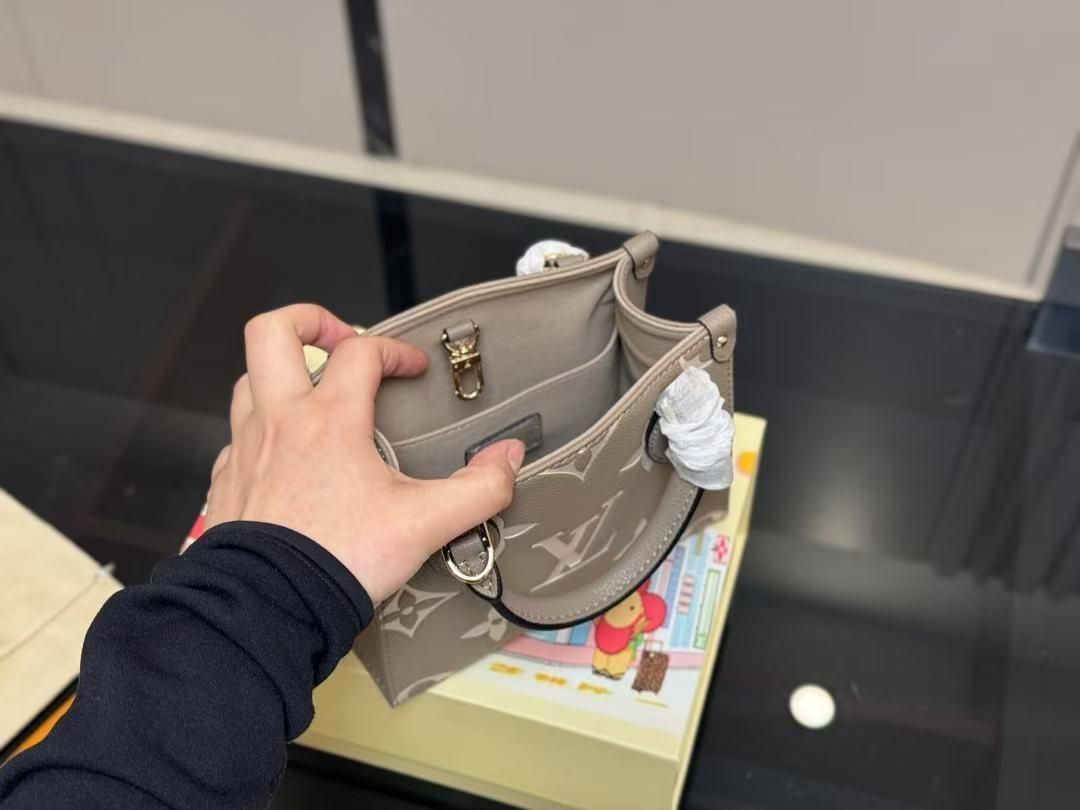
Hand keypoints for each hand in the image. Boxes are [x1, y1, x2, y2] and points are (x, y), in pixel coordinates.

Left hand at [204, 304, 524, 602]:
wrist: (268, 609)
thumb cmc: (342, 559)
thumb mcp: (426, 524)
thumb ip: (479, 488)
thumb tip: (509, 458)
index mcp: (328, 419)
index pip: (360, 352)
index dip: (394, 350)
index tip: (414, 370)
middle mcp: (279, 422)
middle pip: (271, 332)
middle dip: (309, 321)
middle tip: (341, 342)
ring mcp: (245, 449)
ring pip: (247, 380)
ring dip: (280, 375)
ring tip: (314, 395)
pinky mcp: (227, 483)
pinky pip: (237, 436)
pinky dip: (262, 430)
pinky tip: (287, 457)